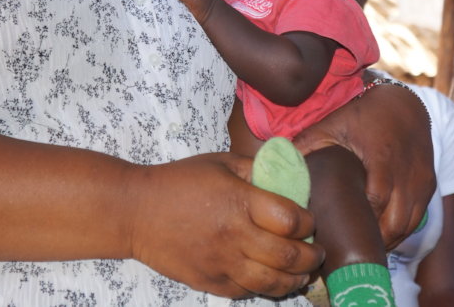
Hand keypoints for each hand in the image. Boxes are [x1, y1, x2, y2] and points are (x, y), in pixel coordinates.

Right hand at [126, 152, 323, 297]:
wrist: (135, 211)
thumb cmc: (179, 181)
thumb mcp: (220, 162)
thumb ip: (255, 170)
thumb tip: (286, 177)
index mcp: (240, 202)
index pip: (292, 221)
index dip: (308, 222)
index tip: (308, 220)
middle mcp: (235, 236)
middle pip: (289, 256)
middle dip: (311, 256)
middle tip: (317, 251)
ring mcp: (222, 263)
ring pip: (272, 283)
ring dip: (295, 280)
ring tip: (303, 273)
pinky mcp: (209, 282)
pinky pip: (246, 291)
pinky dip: (264, 288)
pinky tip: (271, 279)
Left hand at [290, 84, 434, 248]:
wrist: (404, 104)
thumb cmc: (364, 115)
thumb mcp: (334, 124)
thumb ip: (308, 143)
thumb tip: (282, 162)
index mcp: (383, 159)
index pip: (376, 201)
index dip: (360, 223)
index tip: (338, 237)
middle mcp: (407, 173)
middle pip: (395, 222)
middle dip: (374, 240)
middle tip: (348, 253)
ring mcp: (421, 181)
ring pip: (408, 225)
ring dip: (388, 240)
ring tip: (362, 250)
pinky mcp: (428, 186)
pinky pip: (417, 218)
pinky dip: (400, 231)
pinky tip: (380, 237)